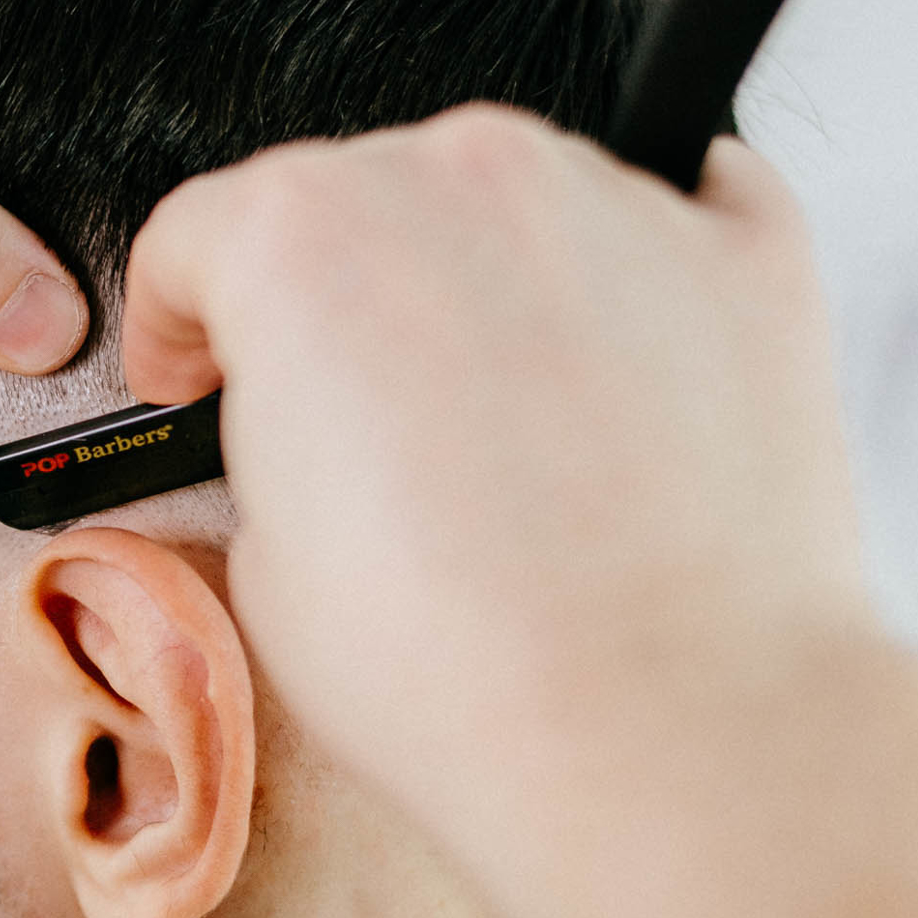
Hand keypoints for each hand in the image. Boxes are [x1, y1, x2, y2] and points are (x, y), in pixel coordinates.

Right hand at [122, 106, 878, 899]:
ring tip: (502, 426)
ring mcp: (609, 204)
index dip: (177, 314)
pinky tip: (617, 372)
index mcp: (301, 240)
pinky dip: (634, 273)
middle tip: (349, 417)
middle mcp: (454, 183)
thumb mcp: (266, 558)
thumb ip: (273, 434)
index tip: (195, 362)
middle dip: (333, 298)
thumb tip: (312, 424)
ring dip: (479, 284)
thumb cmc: (461, 671)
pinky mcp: (740, 254)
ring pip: (503, 205)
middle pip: (355, 198)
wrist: (663, 734)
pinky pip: (667, 214)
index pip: (199, 232)